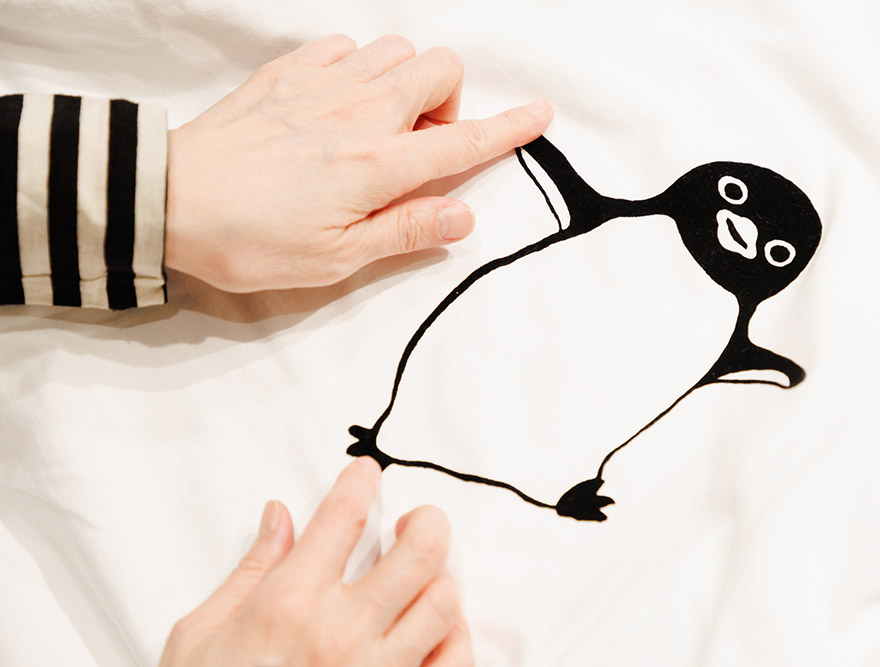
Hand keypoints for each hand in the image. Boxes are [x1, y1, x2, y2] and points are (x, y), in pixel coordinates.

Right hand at [159, 457, 470, 665]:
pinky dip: (455, 638)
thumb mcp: (201, 635)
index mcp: (289, 604)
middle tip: (412, 523)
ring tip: (422, 578)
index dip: (361, 481)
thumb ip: (249, 571)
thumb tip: (280, 518)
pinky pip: (453, 661)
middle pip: (421, 550)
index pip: (344, 516)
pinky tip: (436, 630)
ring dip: (440, 578)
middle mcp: (341, 634)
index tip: (366, 475)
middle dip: (426, 522)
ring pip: (445, 601)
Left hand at [164, 33, 553, 291]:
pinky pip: (347, 45)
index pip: (463, 140)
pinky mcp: (289, 71)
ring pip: (397, 49)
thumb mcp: (336, 258)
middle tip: (419, 145)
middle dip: (448, 101)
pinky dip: (359, 67)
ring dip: (406, 81)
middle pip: (440, 69)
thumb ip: (406, 232)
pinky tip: (338, 102)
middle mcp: (360, 113)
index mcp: (378, 165)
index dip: (510, 128)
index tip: (540, 114)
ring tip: (379, 124)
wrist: (169, 198)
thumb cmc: (252, 240)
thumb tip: (463, 217)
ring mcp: (324, 84)